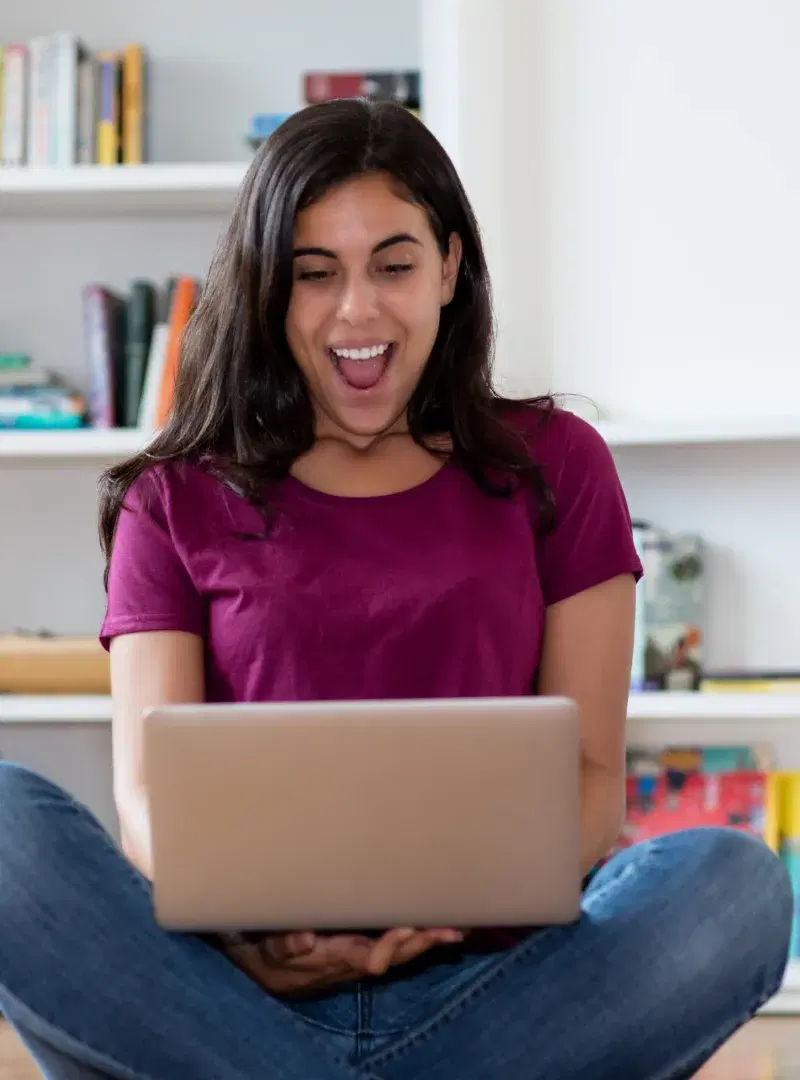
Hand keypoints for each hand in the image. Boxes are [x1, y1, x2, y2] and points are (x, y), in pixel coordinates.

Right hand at [224, 927, 464, 996]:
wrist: (273, 971)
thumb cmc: (273, 953)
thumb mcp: (271, 949)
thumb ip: (285, 944)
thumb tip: (303, 938)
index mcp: (337, 958)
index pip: (370, 957)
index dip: (390, 946)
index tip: (405, 927)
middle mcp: (357, 960)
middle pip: (397, 956)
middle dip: (423, 943)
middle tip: (450, 928)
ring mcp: (365, 955)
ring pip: (404, 952)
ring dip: (429, 941)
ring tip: (457, 928)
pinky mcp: (368, 946)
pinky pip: (401, 945)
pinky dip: (421, 937)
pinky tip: (443, 928)